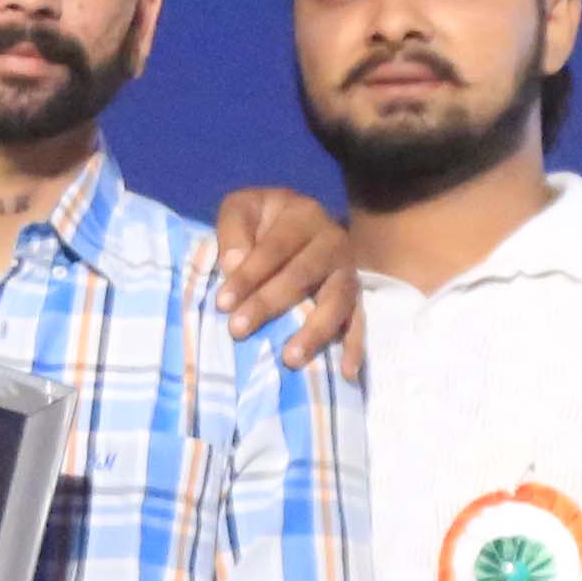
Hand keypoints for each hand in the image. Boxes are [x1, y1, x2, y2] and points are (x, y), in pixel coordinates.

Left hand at [211, 188, 364, 370]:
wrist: (298, 221)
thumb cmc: (262, 220)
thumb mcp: (242, 208)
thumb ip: (234, 229)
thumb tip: (234, 263)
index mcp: (303, 215)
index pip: (275, 247)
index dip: (249, 275)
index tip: (222, 303)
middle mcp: (332, 240)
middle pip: (302, 274)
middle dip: (269, 304)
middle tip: (239, 330)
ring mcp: (347, 271)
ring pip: (336, 301)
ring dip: (314, 331)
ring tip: (290, 359)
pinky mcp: (355, 296)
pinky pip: (359, 322)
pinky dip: (354, 347)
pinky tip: (346, 371)